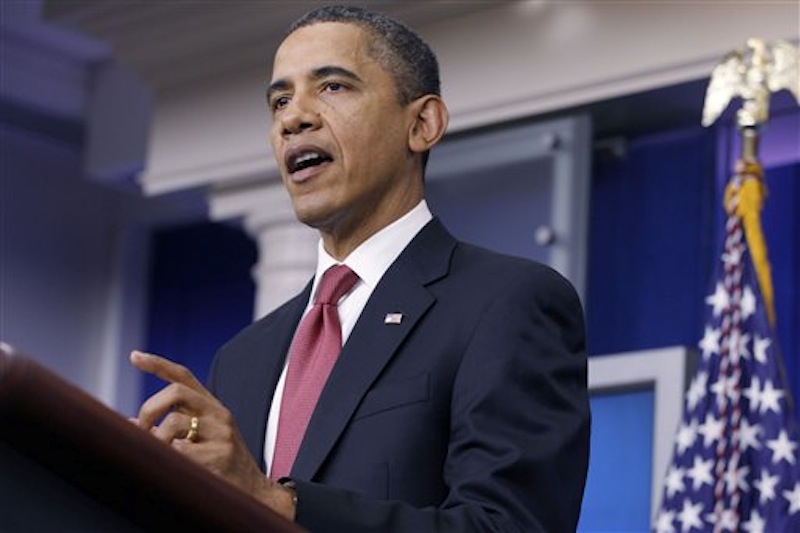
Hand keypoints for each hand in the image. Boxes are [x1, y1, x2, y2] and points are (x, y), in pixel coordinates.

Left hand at [130, 350, 295, 520]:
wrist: (254, 490)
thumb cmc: (220, 465)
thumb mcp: (201, 438)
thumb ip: (171, 426)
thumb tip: (132, 424)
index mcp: (211, 406)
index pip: (183, 376)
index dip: (157, 364)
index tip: (135, 356)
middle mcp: (218, 413)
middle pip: (176, 392)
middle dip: (150, 408)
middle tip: (142, 429)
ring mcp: (220, 433)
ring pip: (174, 423)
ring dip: (156, 441)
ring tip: (159, 456)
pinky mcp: (220, 454)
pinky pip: (180, 451)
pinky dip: (169, 458)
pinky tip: (176, 467)